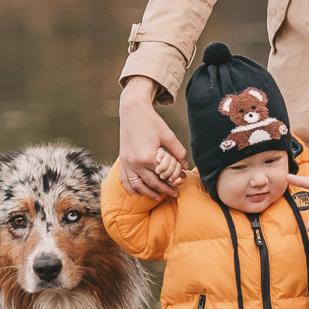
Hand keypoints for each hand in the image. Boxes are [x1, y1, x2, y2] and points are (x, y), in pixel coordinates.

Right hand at [118, 78, 187, 197]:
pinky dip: (132, 188)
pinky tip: (138, 193)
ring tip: (159, 197)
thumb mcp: (169, 136)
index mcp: (148, 156)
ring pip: (138, 185)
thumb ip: (179, 152)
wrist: (133, 111)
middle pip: (152, 183)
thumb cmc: (152, 122)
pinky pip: (125, 180)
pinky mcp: (123, 160)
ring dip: (148, 193)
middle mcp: (135, 162)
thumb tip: (185, 167)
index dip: (173, 180)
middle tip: (174, 194)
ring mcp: (127, 162)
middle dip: (164, 190)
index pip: (163, 175)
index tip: (181, 182)